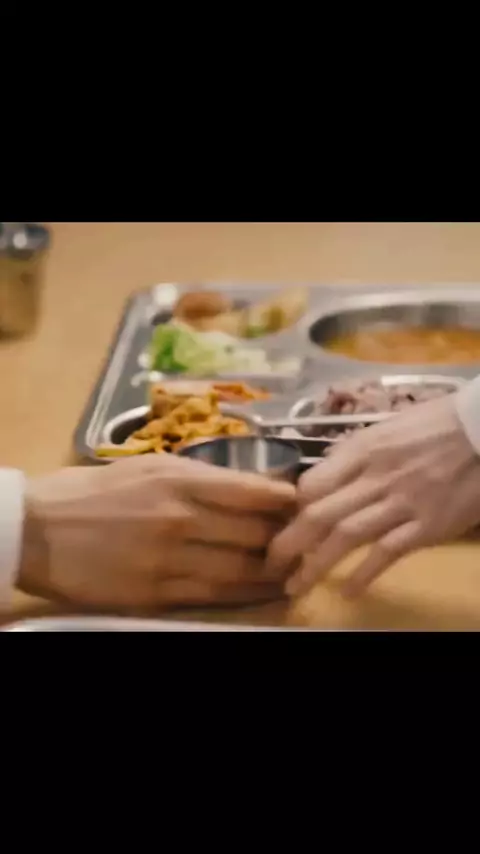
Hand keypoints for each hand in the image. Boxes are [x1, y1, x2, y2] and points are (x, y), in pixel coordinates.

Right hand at [19, 454, 294, 610]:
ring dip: (273, 572)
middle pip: (253, 532)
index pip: (251, 491)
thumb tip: (253, 488)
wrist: (40, 529)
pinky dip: (245, 595)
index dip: (285, 501)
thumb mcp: (149, 467)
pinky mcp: (156, 593)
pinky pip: (213, 596)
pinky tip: (263, 592)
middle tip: (305, 539)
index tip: (303, 503)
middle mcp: (179, 517)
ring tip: (294, 572)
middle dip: (285, 537)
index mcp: (178, 479)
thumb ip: (202, 477)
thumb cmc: (95, 491)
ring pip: (240, 569)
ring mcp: (168, 559)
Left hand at [267, 394, 479, 597]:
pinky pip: (387, 553)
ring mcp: (401, 503)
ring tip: (297, 585)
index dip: (292, 508)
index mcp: (362, 449)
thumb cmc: (436, 426)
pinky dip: (364, 574)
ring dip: (315, 566)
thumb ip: (355, 454)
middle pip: (319, 515)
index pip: (312, 483)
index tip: (286, 524)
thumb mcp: (387, 429)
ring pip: (345, 537)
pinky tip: (348, 591)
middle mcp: (374, 477)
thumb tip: (326, 477)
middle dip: (289, 544)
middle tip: (272, 565)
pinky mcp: (427, 526)